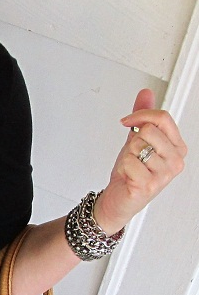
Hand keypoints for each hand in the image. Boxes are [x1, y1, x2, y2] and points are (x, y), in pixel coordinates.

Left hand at [94, 89, 186, 234]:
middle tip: (133, 156)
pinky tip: (128, 177)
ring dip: (127, 156)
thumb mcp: (136, 140)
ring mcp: (165, 174)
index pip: (162, 118)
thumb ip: (143, 117)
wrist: (119, 200)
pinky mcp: (149, 185)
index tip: (128, 121)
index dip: (140, 115)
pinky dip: (122, 168)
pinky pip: (129, 161)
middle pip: (148, 130)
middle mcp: (175, 160)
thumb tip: (146, 93)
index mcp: (177, 147)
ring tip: (131, 167)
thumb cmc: (130, 173)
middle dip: (132, 141)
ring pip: (137, 145)